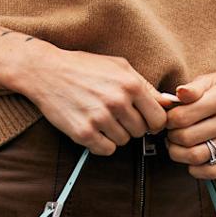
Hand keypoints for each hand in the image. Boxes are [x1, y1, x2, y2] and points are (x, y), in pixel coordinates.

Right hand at [20, 47, 171, 155]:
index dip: (152, 121)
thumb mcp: (119, 66)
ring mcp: (100, 118)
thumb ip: (145, 85)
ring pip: (123, 141)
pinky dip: (101, 143)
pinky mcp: (84, 133)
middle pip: (141, 132)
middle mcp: (117, 102)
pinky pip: (106, 150)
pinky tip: (92, 127)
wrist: (46, 71)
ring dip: (115, 134)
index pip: (159, 119)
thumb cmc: (84, 67)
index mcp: (131, 85)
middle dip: (131, 126)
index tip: (143, 119)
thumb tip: (169, 103)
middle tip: (116, 114)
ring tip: (100, 116)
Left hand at [163, 70, 215, 179]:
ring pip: (196, 156)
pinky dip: (195, 169)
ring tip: (176, 144)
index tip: (170, 115)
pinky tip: (191, 157)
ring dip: (177, 153)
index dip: (168, 118)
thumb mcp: (214, 79)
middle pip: (186, 138)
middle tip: (171, 129)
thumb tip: (176, 94)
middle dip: (171, 135)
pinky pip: (211, 172)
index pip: (183, 116)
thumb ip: (194, 87)